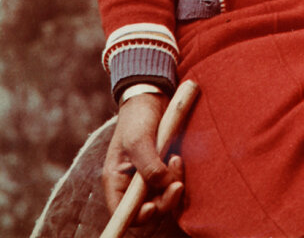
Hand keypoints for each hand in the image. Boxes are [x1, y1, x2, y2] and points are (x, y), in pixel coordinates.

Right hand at [103, 92, 184, 223]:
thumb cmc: (138, 117)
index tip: (153, 206)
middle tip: (177, 183)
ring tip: (176, 159)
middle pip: (148, 208)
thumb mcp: (139, 139)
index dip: (138, 216)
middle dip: (164, 199)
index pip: (124, 212)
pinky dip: (177, 175)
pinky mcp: (162, 169)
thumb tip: (163, 185)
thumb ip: (148, 165)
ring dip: (173, 184)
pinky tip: (178, 158)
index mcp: (116, 179)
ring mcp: (148, 177)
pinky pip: (171, 183)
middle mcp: (131, 183)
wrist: (152, 96)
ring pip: (162, 196)